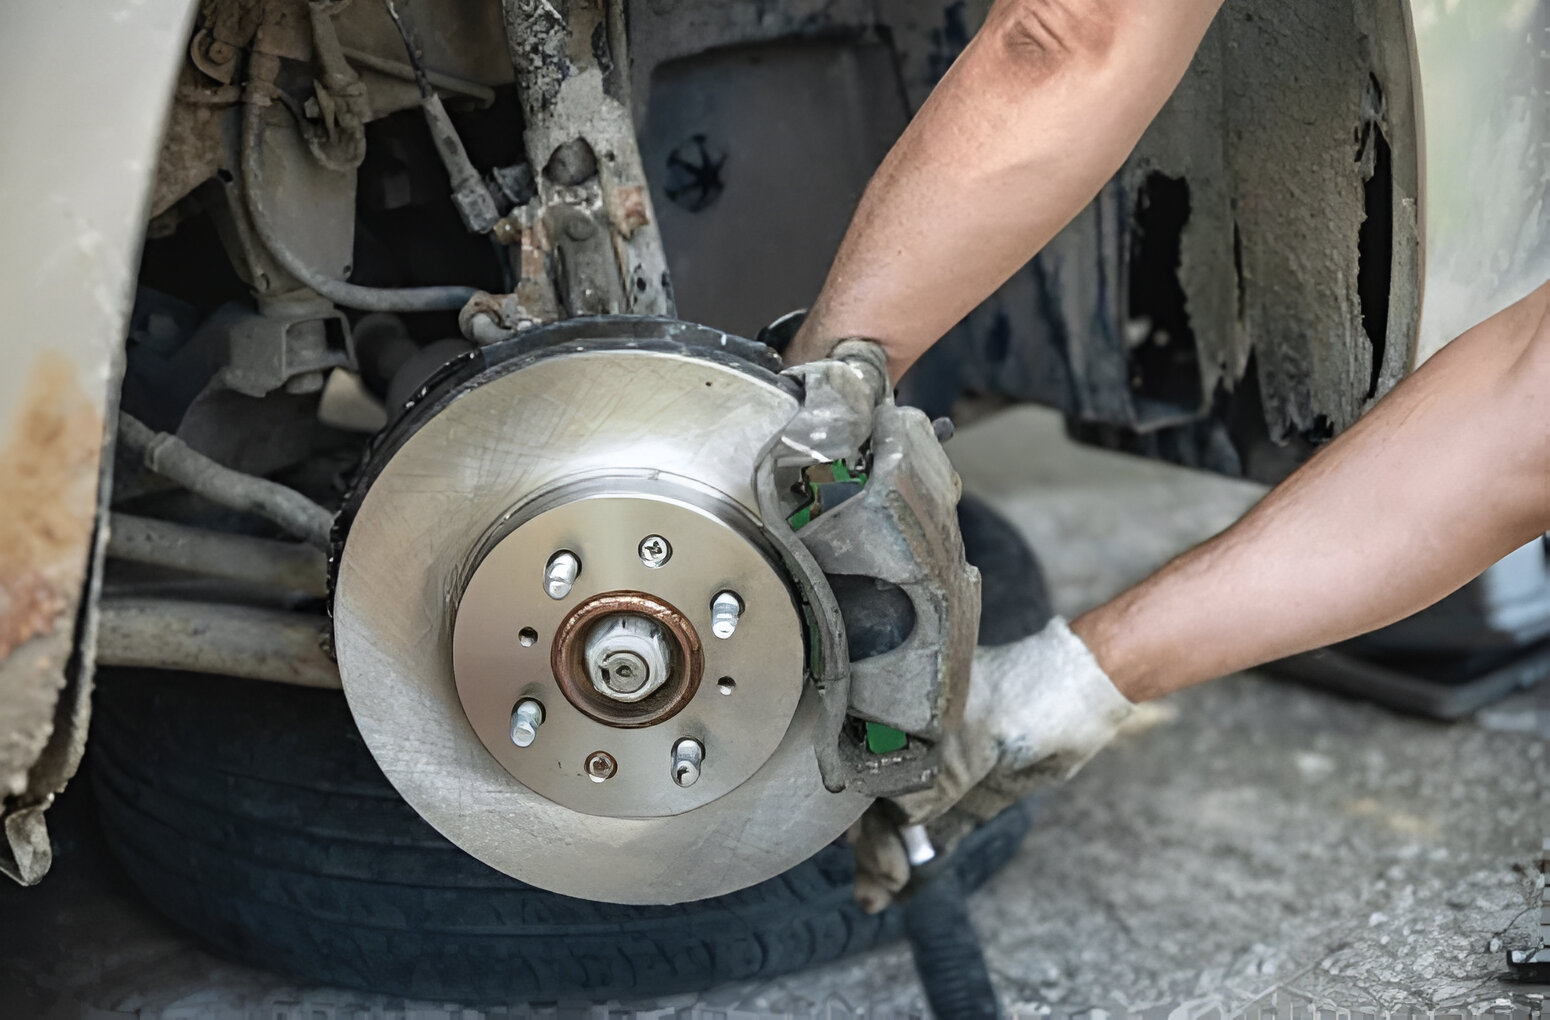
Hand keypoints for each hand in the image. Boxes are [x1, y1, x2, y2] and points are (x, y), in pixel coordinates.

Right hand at [851, 615, 1133, 911]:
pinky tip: (898, 887)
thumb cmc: (1024, 694)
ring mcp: (940, 772)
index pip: (861, 765)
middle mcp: (912, 742)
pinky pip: (935, 831)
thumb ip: (935, 778)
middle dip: (873, 842)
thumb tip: (900, 818)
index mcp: (900, 713)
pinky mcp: (966, 795)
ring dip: (886, 858)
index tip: (854, 840)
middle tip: (881, 882)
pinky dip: (919, 857)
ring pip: (903, 822)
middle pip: (879, 799)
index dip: (854, 805)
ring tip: (874, 899)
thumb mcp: (974, 735)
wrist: (1080, 697)